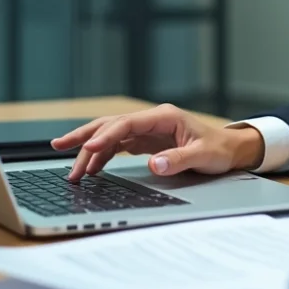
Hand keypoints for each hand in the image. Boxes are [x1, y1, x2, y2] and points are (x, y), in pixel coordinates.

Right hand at [50, 103, 264, 181]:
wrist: (230, 149)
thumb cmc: (219, 149)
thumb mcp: (203, 155)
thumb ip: (179, 159)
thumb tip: (155, 164)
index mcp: (163, 117)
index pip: (126, 124)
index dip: (105, 135)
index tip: (87, 148)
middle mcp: (151, 121)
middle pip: (111, 125)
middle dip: (84, 136)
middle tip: (59, 146)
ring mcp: (146, 131)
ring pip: (110, 136)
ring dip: (90, 151)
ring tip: (72, 170)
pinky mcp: (145, 142)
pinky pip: (117, 147)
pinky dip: (102, 157)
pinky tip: (90, 170)